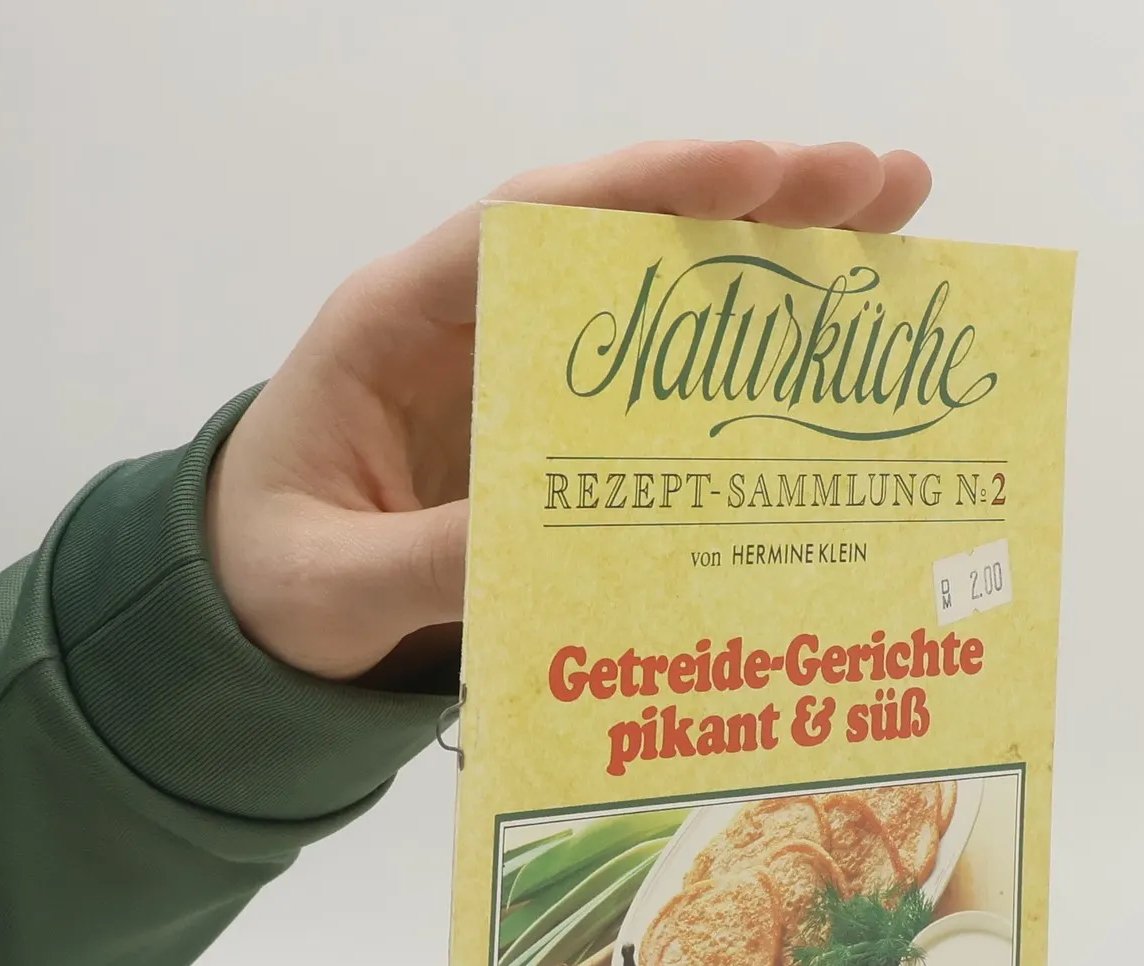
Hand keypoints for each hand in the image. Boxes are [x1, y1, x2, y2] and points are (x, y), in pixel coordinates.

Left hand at [206, 141, 932, 685]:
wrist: (249, 615)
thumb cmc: (267, 581)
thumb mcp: (330, 587)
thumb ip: (426, 562)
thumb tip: (546, 537)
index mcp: (393, 324)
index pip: (528, 225)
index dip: (644, 192)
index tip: (757, 172)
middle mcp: (469, 323)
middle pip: (617, 231)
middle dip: (748, 198)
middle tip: (880, 179)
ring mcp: (517, 370)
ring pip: (652, 287)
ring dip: (771, 253)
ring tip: (894, 221)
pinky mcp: (553, 428)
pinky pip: (657, 376)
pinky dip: (743, 354)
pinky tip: (832, 343)